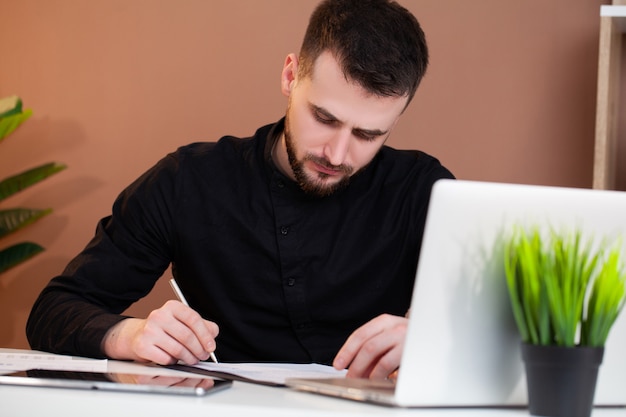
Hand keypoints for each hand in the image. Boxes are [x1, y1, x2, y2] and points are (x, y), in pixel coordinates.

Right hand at [103, 300, 218, 364]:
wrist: (137, 335)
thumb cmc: (165, 329)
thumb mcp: (183, 322)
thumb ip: (202, 326)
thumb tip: (213, 333)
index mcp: (172, 307)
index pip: (194, 319)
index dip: (205, 335)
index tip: (211, 347)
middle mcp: (159, 315)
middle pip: (187, 336)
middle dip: (199, 350)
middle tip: (203, 356)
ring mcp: (149, 330)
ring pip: (178, 349)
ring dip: (189, 358)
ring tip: (192, 360)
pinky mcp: (142, 345)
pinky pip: (165, 359)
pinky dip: (173, 362)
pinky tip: (174, 360)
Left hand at [332, 314, 406, 378]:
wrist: (435, 333)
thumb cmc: (409, 337)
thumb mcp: (390, 336)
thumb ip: (374, 347)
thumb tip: (356, 366)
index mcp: (384, 321)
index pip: (360, 335)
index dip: (347, 351)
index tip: (338, 364)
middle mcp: (394, 327)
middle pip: (367, 346)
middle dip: (355, 364)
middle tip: (350, 376)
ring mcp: (405, 338)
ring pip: (378, 356)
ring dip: (367, 371)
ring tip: (363, 380)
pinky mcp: (412, 351)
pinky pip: (391, 364)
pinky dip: (381, 374)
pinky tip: (378, 379)